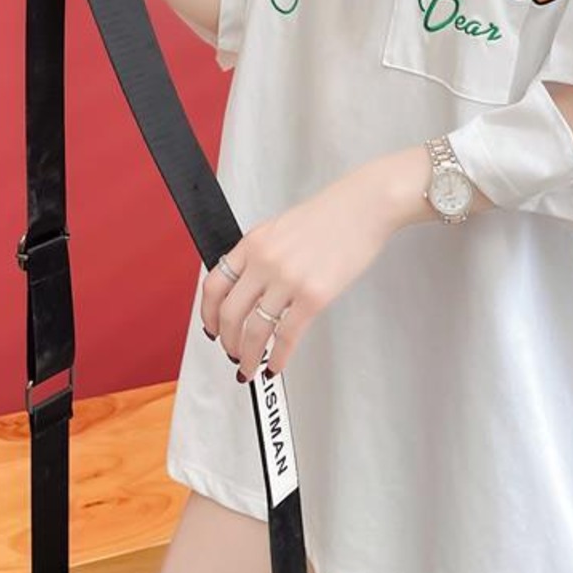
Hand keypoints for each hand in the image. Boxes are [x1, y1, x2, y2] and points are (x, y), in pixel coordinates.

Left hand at [199, 161, 400, 382]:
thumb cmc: (331, 215)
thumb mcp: (281, 228)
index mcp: (253, 243)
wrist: (364, 206)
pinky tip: (276, 363)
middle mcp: (265, 261)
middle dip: (227, 341)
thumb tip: (249, 289)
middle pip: (230, 313)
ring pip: (254, 330)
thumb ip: (261, 255)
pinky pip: (287, 336)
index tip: (211, 329)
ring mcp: (288, 279)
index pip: (214, 285)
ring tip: (249, 366)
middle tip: (231, 353)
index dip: (208, 314)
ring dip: (248, 356)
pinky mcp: (313, 296)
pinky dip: (278, 356)